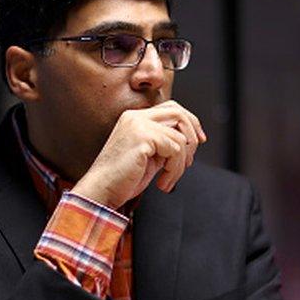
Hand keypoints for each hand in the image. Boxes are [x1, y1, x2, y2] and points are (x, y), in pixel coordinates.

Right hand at [72, 101, 206, 209]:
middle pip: (179, 113)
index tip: (198, 141)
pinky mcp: (142, 137)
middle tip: (188, 162)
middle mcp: (136, 117)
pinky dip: (174, 170)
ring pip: (180, 138)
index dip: (190, 123)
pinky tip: (162, 183)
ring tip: (167, 180)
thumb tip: (189, 141)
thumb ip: (164, 143)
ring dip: (180, 165)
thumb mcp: (148, 156)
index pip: (171, 108)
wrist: (101, 191)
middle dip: (192, 137)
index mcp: (135, 118)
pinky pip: (175, 149)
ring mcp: (139, 125)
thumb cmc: (121, 179)